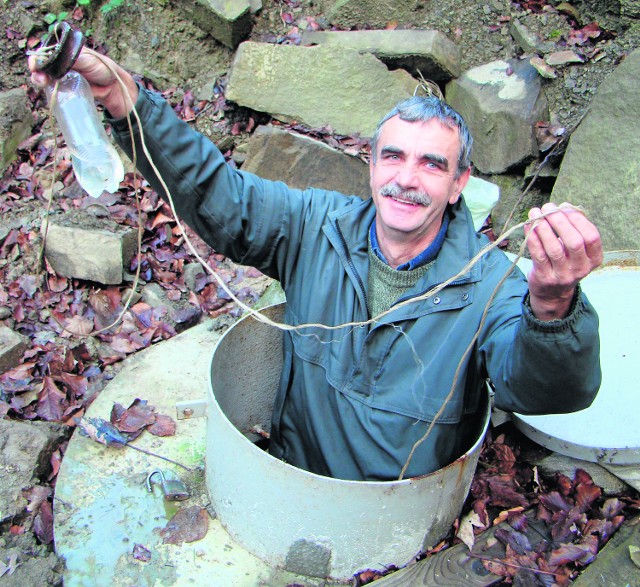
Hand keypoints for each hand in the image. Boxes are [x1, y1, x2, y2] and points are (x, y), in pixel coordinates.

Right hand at [29, 47, 137, 118]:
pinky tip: (49, 92)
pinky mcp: (68, 89)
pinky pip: (55, 89)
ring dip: (41, 81)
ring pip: (47, 77)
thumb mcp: (87, 60)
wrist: (115, 88)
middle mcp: (62, 62)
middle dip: (38, 71)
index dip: (39, 59)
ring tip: (42, 84)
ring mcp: (64, 76)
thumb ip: (71, 57)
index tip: (37, 66)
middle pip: (43, 66)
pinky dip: (50, 90)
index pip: (46, 53)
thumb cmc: (103, 69)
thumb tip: (55, 57)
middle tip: (40, 79)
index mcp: (66, 51)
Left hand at [524, 202, 601, 320]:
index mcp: (594, 259)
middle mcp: (581, 269)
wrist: (551, 293)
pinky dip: (532, 238)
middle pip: (574, 242)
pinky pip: (538, 255)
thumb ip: (572, 230)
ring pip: (554, 248)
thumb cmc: (564, 262)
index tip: (564, 207)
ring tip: (535, 213)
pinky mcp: (544, 277)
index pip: (592, 236)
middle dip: (559, 221)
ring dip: (543, 227)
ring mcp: (563, 275)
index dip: (578, 219)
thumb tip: (561, 207)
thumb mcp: (575, 250)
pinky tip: (528, 226)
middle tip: (547, 208)